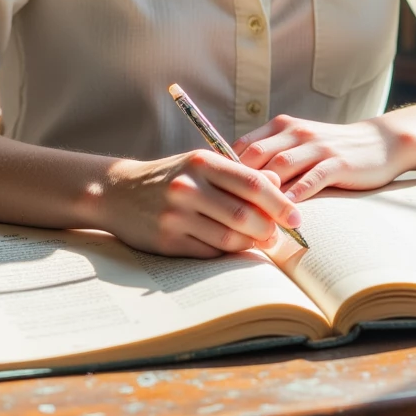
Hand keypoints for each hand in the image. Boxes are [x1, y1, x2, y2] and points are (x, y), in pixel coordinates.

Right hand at [99, 149, 302, 257]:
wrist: (119, 192)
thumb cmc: (171, 177)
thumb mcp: (201, 164)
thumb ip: (238, 175)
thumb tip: (280, 188)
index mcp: (202, 163)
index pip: (252, 183)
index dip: (280, 203)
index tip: (297, 217)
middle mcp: (188, 187)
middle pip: (244, 214)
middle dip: (268, 229)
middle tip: (279, 236)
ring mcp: (176, 216)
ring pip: (229, 237)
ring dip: (251, 244)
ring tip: (261, 243)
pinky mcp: (167, 241)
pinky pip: (209, 252)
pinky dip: (226, 253)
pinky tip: (233, 248)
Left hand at [233, 114, 410, 201]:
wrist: (379, 142)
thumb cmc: (332, 150)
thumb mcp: (298, 145)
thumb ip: (272, 157)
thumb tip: (235, 182)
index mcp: (281, 126)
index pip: (243, 146)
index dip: (225, 169)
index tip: (213, 193)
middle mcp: (296, 132)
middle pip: (257, 155)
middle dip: (238, 182)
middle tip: (223, 210)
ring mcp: (317, 146)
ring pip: (281, 167)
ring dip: (264, 193)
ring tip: (249, 217)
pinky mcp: (337, 162)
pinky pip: (312, 178)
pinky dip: (296, 194)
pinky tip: (286, 212)